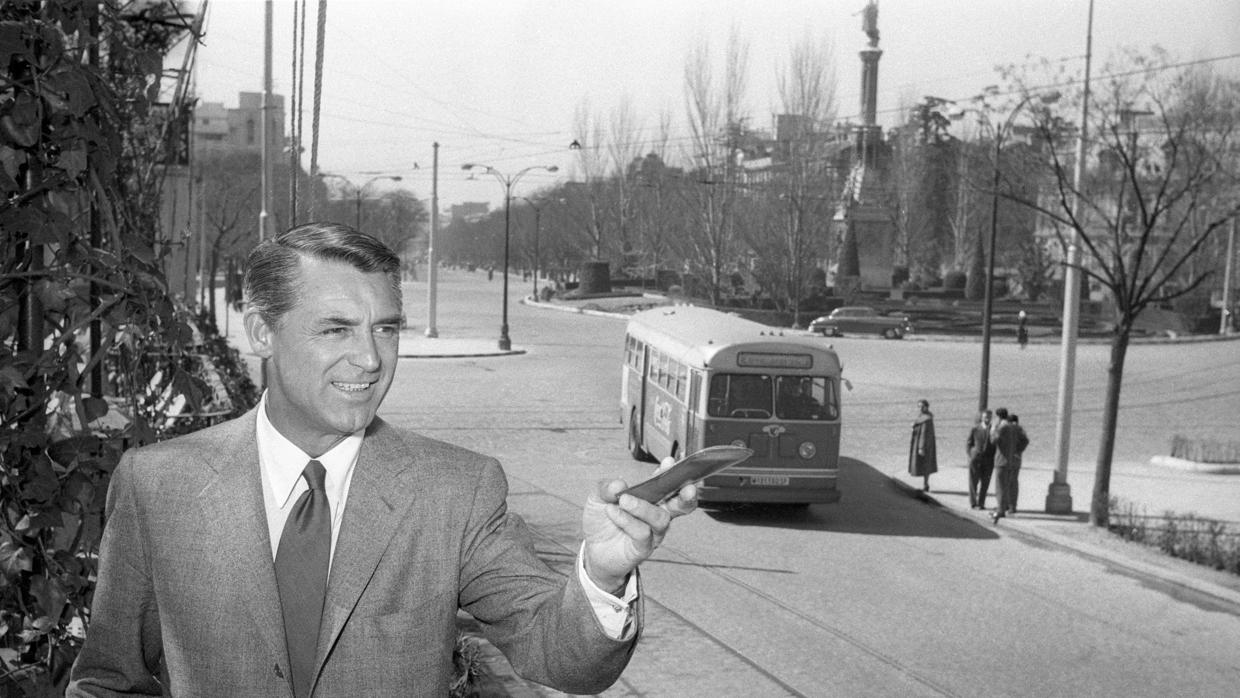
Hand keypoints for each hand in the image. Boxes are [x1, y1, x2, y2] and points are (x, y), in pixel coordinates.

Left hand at [581, 456, 697, 592]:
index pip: (667, 484)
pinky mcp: (643, 548)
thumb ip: (607, 488)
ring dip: (643, 507)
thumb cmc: (602, 521)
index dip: (671, 473)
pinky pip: (642, 533)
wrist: (592, 550)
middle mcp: (657, 515)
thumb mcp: (599, 498)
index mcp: (651, 498)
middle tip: (687, 488)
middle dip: (686, 496)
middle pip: (680, 506)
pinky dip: (627, 520)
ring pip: (660, 518)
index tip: (669, 462)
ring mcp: (653, 533)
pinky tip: (613, 513)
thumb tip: (619, 483)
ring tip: (624, 500)